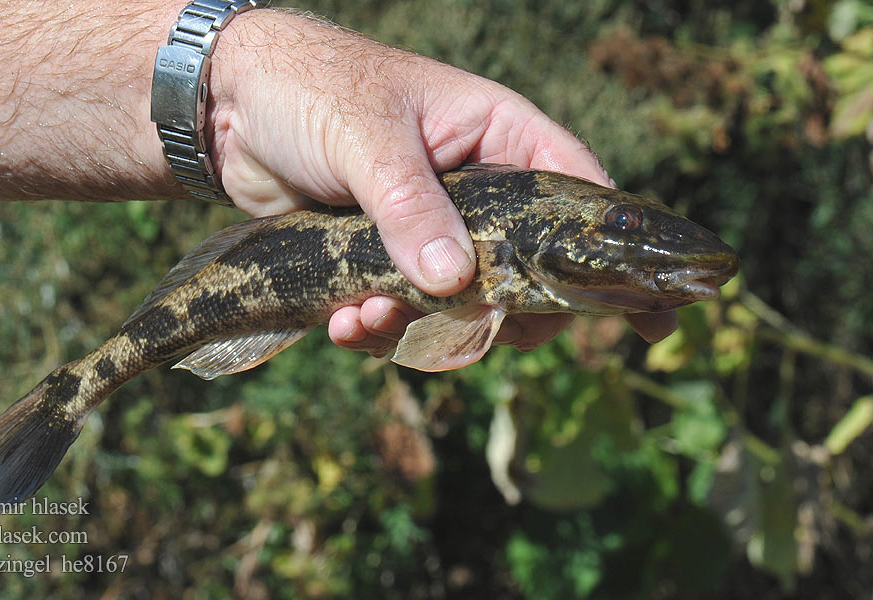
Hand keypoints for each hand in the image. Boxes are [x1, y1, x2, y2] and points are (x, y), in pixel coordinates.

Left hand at [207, 9, 676, 354]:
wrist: (227, 107)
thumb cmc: (311, 89)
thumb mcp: (366, 139)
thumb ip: (412, 207)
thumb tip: (453, 282)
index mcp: (500, 137)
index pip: (578, 197)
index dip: (613, 257)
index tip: (644, 318)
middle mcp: (479, 191)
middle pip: (530, 274)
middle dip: (497, 315)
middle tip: (463, 330)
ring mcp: (434, 231)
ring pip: (464, 307)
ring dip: (423, 331)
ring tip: (366, 322)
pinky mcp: (388, 261)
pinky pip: (406, 315)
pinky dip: (381, 330)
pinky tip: (345, 324)